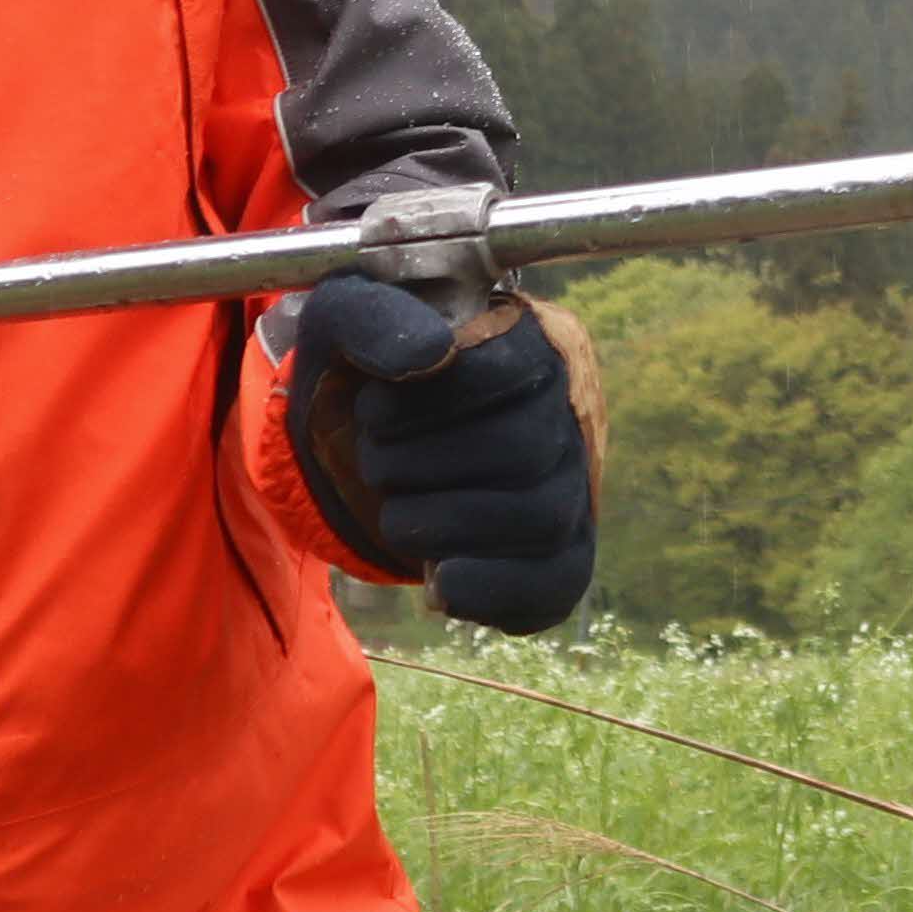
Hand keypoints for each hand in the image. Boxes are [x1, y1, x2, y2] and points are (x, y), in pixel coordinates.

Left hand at [287, 275, 601, 633]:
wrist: (352, 442)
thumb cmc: (360, 372)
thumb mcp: (341, 323)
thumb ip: (373, 320)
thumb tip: (431, 353)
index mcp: (528, 341)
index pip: (511, 368)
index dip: (429, 400)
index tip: (372, 411)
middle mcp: (566, 411)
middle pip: (526, 449)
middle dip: (425, 466)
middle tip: (375, 461)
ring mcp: (571, 485)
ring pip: (543, 517)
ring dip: (442, 525)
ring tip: (395, 513)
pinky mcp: (559, 553)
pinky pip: (557, 583)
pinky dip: (491, 591)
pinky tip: (438, 585)